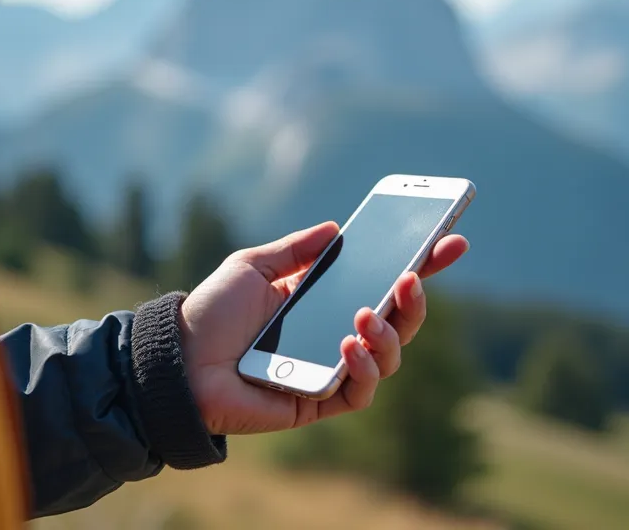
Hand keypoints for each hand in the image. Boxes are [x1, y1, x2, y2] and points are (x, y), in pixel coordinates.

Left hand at [178, 221, 468, 434]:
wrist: (177, 361)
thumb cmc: (210, 313)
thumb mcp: (253, 266)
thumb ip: (295, 249)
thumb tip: (337, 228)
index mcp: (322, 300)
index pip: (382, 281)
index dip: (420, 264)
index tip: (450, 241)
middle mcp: (334, 335)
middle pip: (398, 321)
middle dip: (415, 300)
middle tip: (413, 277)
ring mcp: (331, 370)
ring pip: (388, 357)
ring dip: (387, 333)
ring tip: (365, 315)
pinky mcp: (319, 401)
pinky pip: (361, 391)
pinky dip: (364, 368)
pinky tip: (348, 345)